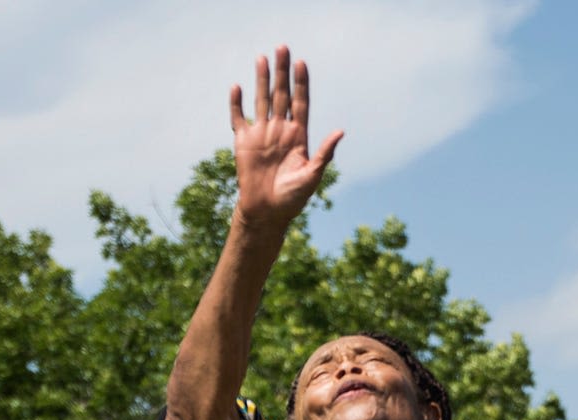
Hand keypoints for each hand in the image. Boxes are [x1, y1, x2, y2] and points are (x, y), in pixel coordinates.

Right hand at [230, 47, 342, 233]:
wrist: (267, 213)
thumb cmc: (292, 199)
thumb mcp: (312, 176)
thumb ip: (325, 153)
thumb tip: (341, 132)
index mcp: (298, 135)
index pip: (300, 102)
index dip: (301, 83)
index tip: (302, 63)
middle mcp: (280, 130)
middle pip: (281, 94)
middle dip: (282, 71)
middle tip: (282, 47)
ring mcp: (261, 134)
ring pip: (262, 100)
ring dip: (262, 79)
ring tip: (262, 58)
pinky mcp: (243, 143)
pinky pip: (239, 119)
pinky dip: (236, 104)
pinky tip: (237, 87)